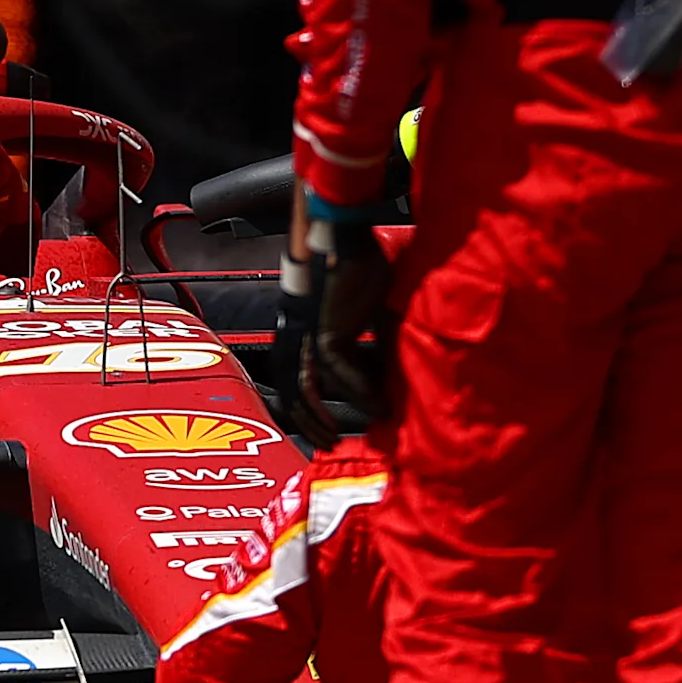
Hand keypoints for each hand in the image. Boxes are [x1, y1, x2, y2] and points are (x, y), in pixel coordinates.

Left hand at [282, 212, 390, 445]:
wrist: (348, 239)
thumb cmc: (358, 268)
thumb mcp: (365, 312)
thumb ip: (368, 337)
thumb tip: (387, 365)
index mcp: (302, 335)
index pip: (299, 381)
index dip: (311, 409)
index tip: (331, 428)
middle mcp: (298, 339)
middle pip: (294, 394)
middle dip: (310, 423)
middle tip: (330, 444)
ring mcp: (307, 337)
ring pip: (310, 391)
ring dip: (327, 417)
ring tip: (349, 434)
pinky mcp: (324, 332)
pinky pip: (338, 374)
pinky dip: (358, 392)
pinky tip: (376, 407)